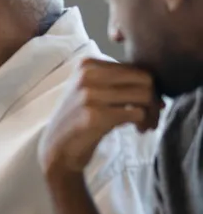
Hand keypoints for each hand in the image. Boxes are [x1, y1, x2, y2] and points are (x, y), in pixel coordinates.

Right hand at [39, 58, 162, 176]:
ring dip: (152, 113)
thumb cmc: (80, 120)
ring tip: (146, 125)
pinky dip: (144, 123)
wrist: (57, 149)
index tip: (149, 104)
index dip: (149, 86)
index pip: (135, 67)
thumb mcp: (92, 91)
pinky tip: (139, 130)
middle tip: (152, 116)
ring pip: (144, 95)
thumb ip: (116, 81)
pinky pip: (137, 113)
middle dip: (154, 98)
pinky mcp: (94, 115)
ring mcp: (89, 95)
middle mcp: (86, 75)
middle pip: (144, 79)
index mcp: (87, 64)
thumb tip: (156, 84)